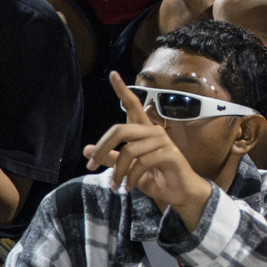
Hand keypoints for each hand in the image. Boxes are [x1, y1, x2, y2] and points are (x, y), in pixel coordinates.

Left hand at [82, 72, 214, 220]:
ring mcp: (163, 142)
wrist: (178, 193)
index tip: (113, 74)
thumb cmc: (154, 177)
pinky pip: (142, 163)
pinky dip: (131, 177)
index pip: (132, 105)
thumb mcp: (127, 169)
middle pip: (120, 129)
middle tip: (91, 165)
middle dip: (102, 147)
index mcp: (143, 131)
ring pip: (129, 151)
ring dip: (117, 171)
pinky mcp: (170, 155)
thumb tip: (87, 150)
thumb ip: (109, 158)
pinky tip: (128, 187)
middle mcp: (153, 131)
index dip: (122, 90)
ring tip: (115, 185)